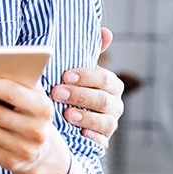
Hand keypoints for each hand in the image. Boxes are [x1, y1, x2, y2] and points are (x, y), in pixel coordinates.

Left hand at [51, 27, 125, 145]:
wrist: (62, 115)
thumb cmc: (70, 86)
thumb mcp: (76, 69)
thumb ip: (90, 51)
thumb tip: (106, 32)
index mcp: (111, 85)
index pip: (104, 79)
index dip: (86, 76)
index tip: (65, 75)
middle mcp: (115, 104)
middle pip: (104, 100)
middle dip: (80, 96)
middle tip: (57, 92)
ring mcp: (109, 124)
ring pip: (106, 122)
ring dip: (86, 117)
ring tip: (67, 114)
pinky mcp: (102, 141)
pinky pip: (103, 142)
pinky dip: (93, 138)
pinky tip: (80, 134)